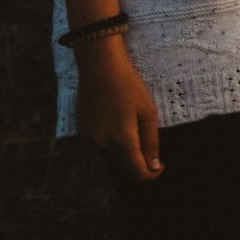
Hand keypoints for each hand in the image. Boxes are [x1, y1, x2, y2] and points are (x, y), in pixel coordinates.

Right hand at [75, 42, 163, 182]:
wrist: (100, 64)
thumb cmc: (128, 85)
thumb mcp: (147, 110)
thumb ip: (151, 142)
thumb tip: (153, 168)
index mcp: (122, 139)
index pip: (137, 173)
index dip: (151, 174)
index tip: (159, 166)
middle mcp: (103, 144)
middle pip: (123, 165)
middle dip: (134, 157)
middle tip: (141, 132)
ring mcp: (89, 139)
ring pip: (109, 157)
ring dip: (119, 149)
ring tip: (124, 121)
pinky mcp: (81, 131)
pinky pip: (96, 146)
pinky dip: (106, 141)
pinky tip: (110, 119)